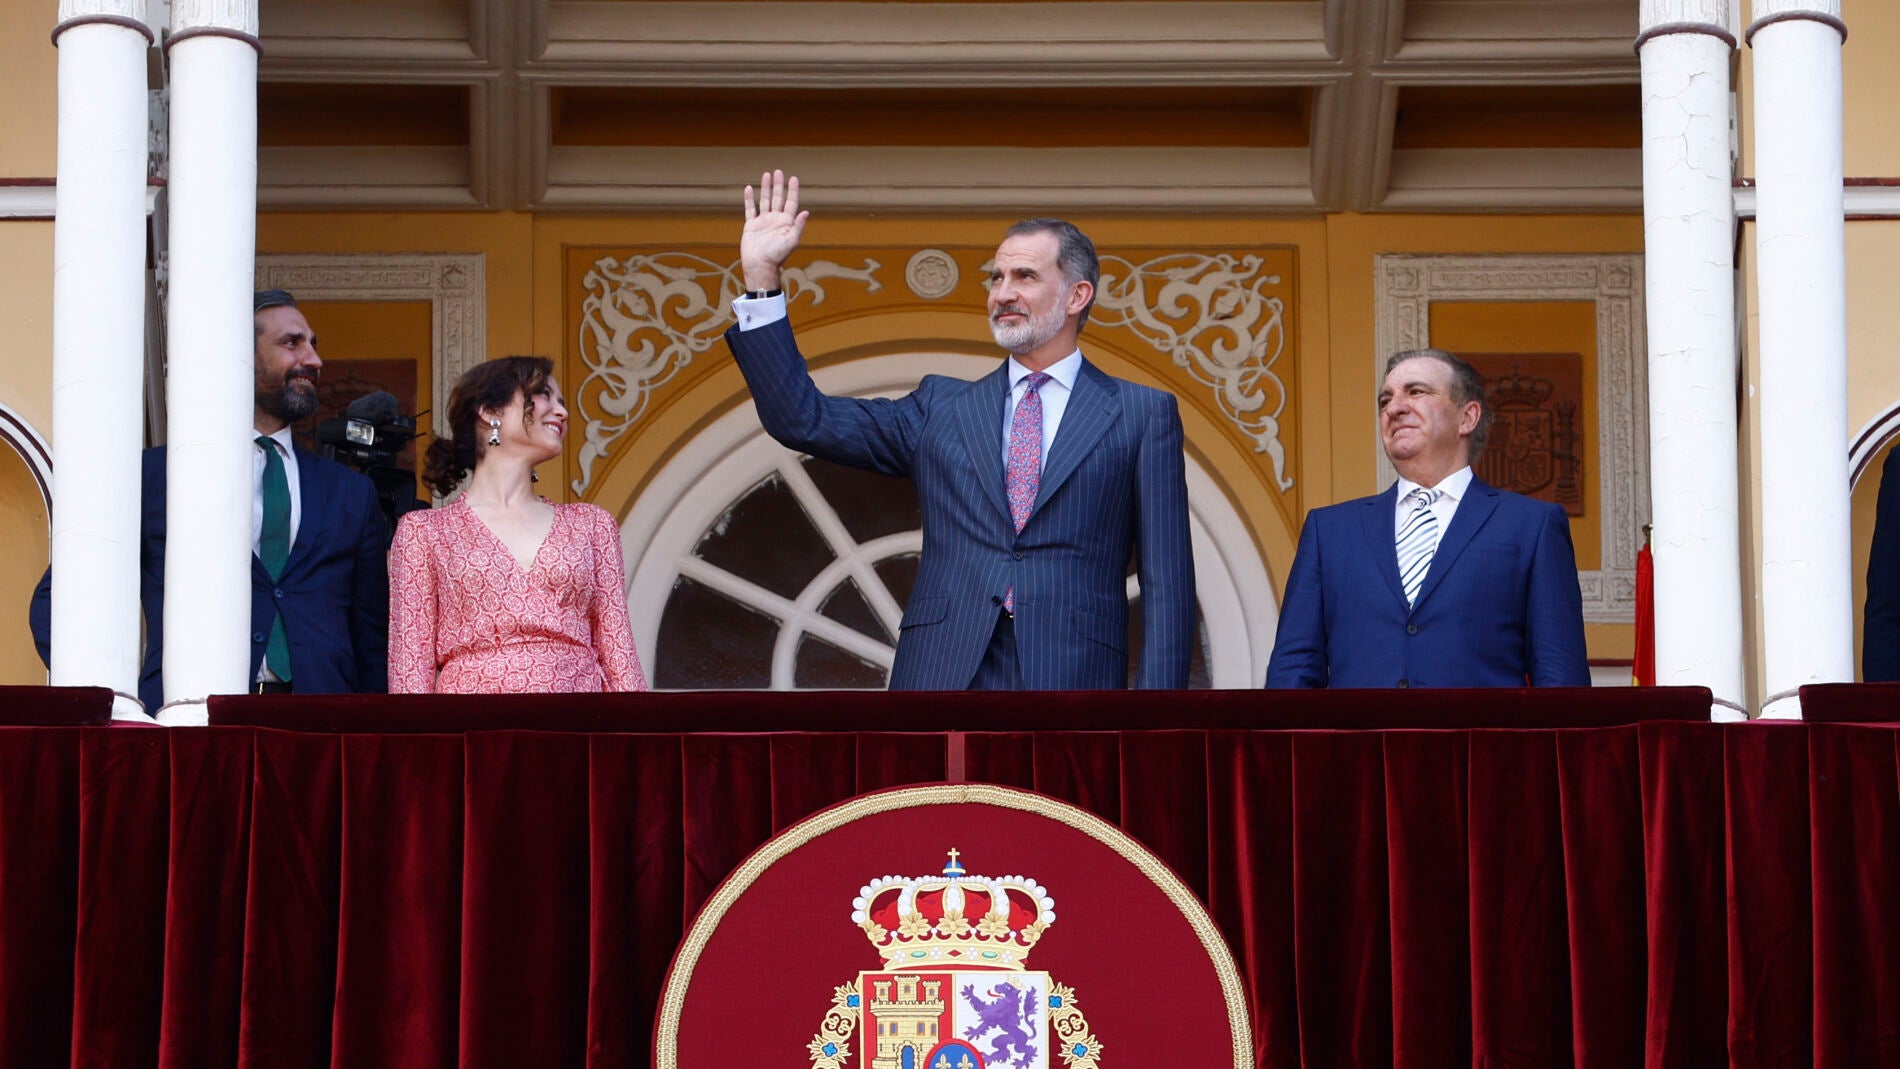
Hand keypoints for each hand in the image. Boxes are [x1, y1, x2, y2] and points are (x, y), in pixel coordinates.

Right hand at [740, 169, 808, 291]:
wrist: (760, 266)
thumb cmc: (777, 256)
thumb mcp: (791, 241)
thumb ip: (798, 226)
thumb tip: (806, 212)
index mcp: (786, 222)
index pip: (791, 202)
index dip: (792, 191)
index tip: (793, 178)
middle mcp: (775, 220)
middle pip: (778, 198)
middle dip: (778, 185)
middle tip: (779, 172)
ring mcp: (763, 222)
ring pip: (764, 200)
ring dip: (765, 188)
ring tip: (766, 175)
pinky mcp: (751, 225)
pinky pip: (750, 209)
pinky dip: (749, 199)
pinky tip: (748, 188)